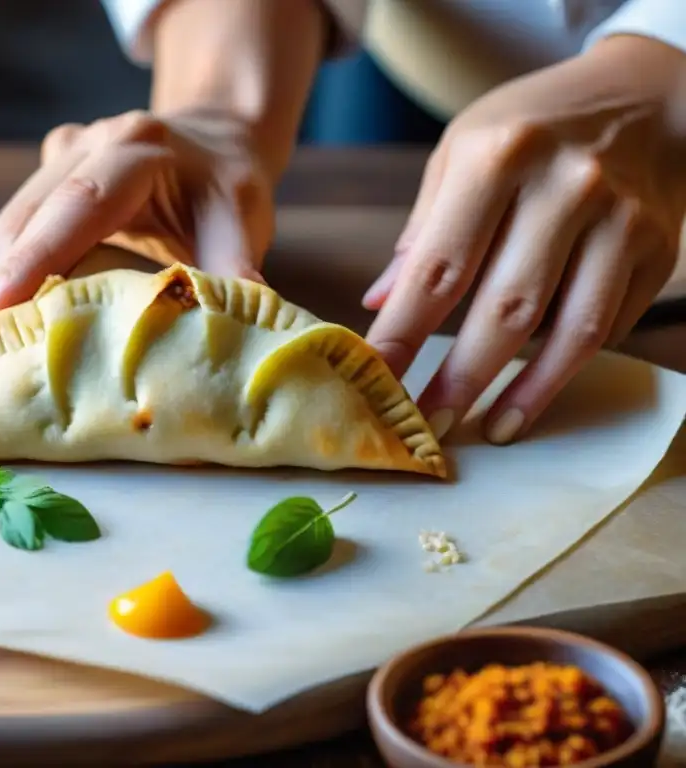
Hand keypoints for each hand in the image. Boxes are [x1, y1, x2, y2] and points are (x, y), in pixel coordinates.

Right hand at [0, 110, 273, 321]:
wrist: (212, 140)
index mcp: (136, 151)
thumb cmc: (227, 187)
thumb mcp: (244, 218)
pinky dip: (13, 282)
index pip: (77, 205)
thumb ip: (234, 266)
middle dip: (2, 292)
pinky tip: (25, 324)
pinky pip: (11, 236)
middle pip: (22, 223)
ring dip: (4, 293)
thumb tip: (241, 328)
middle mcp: (84, 147)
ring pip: (5, 233)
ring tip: (8, 352)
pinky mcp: (39, 182)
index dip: (34, 260)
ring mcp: (54, 161)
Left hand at [362, 35, 685, 444]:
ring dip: (523, 392)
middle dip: (460, 379)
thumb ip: (424, 230)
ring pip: (567, 329)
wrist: (643, 95)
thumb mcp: (462, 151)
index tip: (375, 380)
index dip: (403, 334)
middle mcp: (564, 187)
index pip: (438, 267)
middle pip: (504, 308)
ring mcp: (619, 220)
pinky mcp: (655, 249)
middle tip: (427, 426)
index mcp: (497, 158)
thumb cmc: (531, 128)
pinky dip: (565, 367)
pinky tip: (533, 395)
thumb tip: (379, 301)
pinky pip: (606, 325)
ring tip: (488, 430)